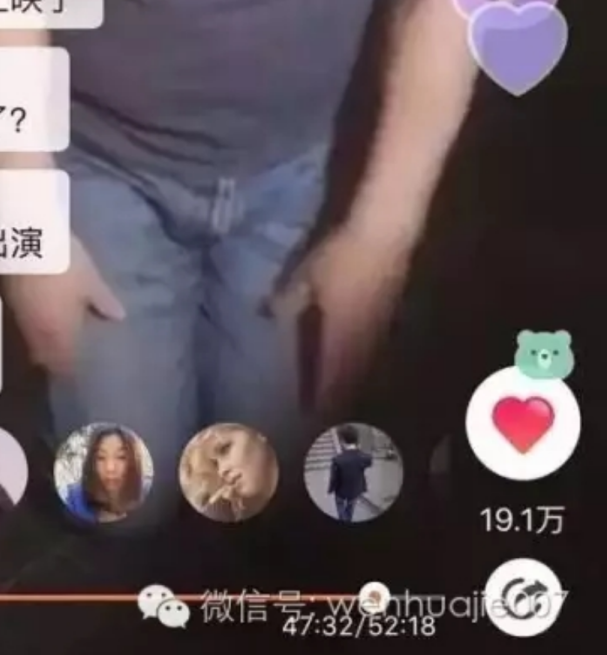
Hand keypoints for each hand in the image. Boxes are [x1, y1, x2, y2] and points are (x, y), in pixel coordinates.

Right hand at [5, 235, 124, 378]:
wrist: (27, 241)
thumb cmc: (65, 264)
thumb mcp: (90, 280)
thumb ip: (103, 300)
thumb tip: (119, 317)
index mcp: (60, 332)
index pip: (63, 361)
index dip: (69, 367)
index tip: (76, 368)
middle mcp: (38, 332)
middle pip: (43, 355)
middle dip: (52, 357)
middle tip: (63, 354)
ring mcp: (21, 317)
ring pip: (31, 341)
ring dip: (41, 343)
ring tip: (52, 336)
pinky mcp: (10, 301)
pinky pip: (23, 324)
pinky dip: (32, 326)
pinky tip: (39, 315)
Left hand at [268, 221, 414, 411]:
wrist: (387, 236)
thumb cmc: (342, 257)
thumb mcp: (306, 277)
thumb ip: (285, 300)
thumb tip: (264, 316)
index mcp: (339, 340)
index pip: (328, 383)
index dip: (317, 401)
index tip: (305, 418)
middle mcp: (362, 344)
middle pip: (347, 382)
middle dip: (333, 397)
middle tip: (320, 411)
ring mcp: (380, 331)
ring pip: (362, 368)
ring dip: (348, 382)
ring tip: (335, 391)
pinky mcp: (391, 317)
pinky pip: (373, 351)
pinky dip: (359, 361)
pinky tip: (353, 358)